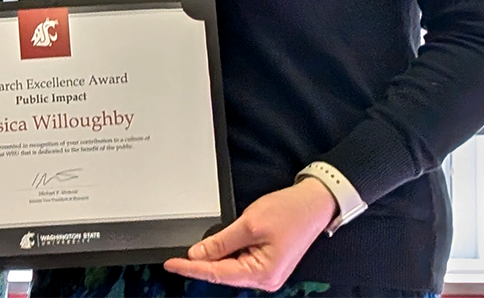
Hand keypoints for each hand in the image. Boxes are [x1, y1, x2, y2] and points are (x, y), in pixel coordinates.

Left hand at [163, 178, 336, 290]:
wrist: (312, 204)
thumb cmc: (289, 212)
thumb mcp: (248, 224)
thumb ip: (220, 242)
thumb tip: (197, 255)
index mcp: (263, 273)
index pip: (217, 274)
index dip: (191, 269)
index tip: (171, 264)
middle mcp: (265, 279)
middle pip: (223, 274)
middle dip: (202, 264)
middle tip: (178, 256)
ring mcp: (266, 272)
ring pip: (229, 268)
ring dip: (214, 258)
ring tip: (200, 247)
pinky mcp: (266, 263)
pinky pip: (239, 262)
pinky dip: (225, 254)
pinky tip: (216, 247)